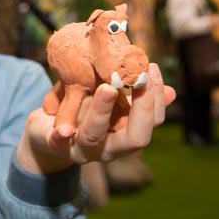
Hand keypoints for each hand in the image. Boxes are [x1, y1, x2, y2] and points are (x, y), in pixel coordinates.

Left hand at [17, 63, 175, 174]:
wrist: (47, 128)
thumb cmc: (83, 112)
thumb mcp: (109, 101)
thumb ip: (132, 96)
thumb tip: (171, 91)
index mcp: (124, 136)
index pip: (151, 123)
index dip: (156, 98)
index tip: (151, 68)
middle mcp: (108, 149)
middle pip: (135, 139)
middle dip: (141, 109)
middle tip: (137, 79)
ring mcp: (81, 150)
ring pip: (95, 137)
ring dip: (102, 112)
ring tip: (106, 89)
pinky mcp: (55, 145)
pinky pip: (58, 143)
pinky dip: (62, 136)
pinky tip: (65, 130)